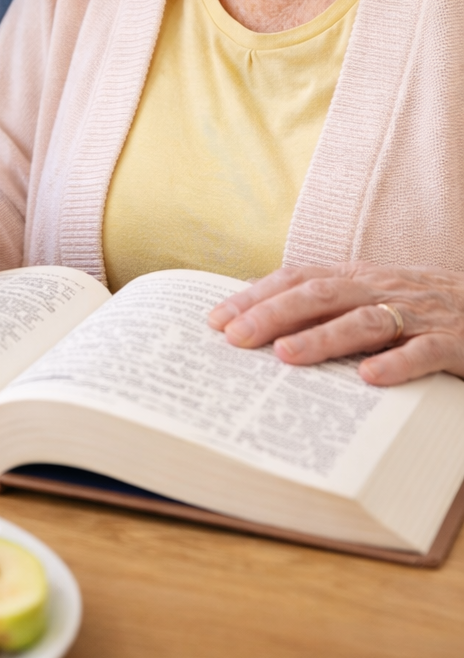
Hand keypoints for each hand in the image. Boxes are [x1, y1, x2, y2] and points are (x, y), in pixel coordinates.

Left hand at [207, 264, 463, 384]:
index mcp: (361, 278)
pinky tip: (369, 378)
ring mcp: (419, 315)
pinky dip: (396, 363)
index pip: (299, 279)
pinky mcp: (455, 343)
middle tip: (235, 338)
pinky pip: (424, 351)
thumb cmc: (427, 310)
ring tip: (285, 355)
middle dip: (273, 314)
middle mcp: (383, 290)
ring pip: (364, 321)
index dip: (257, 295)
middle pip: (321, 295)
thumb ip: (331, 308)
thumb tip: (265, 328)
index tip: (216, 318)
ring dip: (322, 337)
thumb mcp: (376, 298)